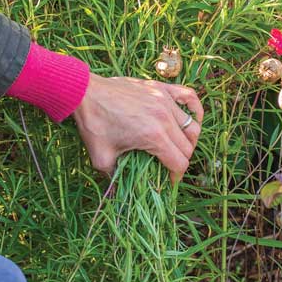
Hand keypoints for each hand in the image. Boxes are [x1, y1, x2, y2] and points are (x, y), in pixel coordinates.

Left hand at [72, 72, 202, 182]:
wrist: (86, 93)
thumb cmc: (93, 124)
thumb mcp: (101, 158)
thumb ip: (114, 177)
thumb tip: (119, 193)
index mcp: (154, 136)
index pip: (179, 162)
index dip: (176, 177)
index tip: (168, 181)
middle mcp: (165, 117)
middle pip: (188, 146)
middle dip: (180, 161)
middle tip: (168, 166)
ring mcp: (165, 100)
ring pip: (191, 126)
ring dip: (188, 140)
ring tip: (176, 147)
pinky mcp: (161, 88)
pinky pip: (189, 97)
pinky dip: (195, 109)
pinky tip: (191, 119)